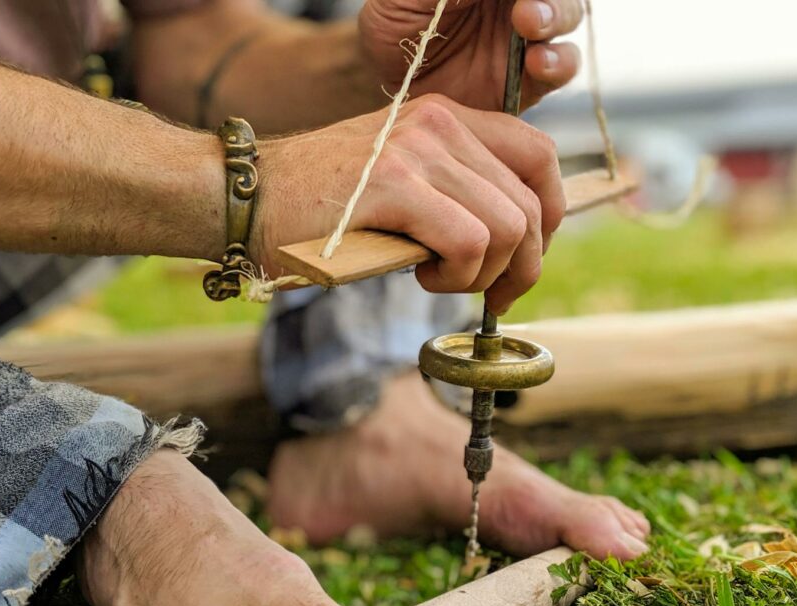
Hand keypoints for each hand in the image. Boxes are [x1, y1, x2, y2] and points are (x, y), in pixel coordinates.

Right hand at [251, 94, 563, 313]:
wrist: (247, 197)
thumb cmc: (323, 205)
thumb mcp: (402, 179)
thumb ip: (455, 190)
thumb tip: (516, 239)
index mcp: (449, 117)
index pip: (540, 157)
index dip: (549, 218)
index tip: (523, 260)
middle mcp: (440, 124)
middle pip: (530, 205)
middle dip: (522, 267)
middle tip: (490, 296)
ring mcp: (417, 150)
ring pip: (506, 228)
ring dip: (481, 275)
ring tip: (438, 279)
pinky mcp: (392, 185)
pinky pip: (467, 242)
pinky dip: (456, 276)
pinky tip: (421, 276)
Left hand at [358, 0, 582, 110]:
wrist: (391, 84)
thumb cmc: (395, 26)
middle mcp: (516, 1)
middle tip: (521, 8)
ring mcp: (528, 37)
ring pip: (567, 16)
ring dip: (556, 16)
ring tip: (529, 24)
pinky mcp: (532, 80)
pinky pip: (561, 68)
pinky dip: (558, 62)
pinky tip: (537, 63)